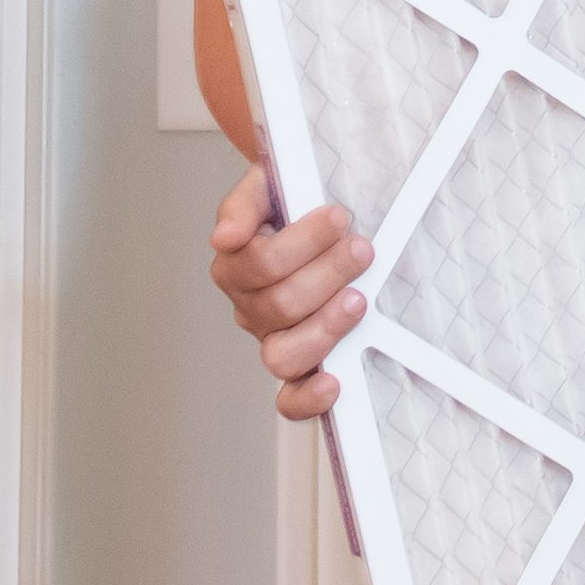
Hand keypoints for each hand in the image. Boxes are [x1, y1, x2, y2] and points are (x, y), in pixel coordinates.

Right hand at [212, 163, 366, 418]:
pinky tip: (333, 382)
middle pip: (280, 305)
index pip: (262, 263)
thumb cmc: (293, 203)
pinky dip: (308, 398)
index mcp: (237, 265)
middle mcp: (249, 307)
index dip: (303, 242)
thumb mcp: (267, 185)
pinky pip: (290, 398)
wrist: (318, 218)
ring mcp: (272, 340)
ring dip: (326, 327)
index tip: (339, 217)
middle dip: (328, 274)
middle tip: (361, 249)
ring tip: (358, 300)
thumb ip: (242, 206)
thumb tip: (224, 238)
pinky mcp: (299, 366)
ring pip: (283, 354)